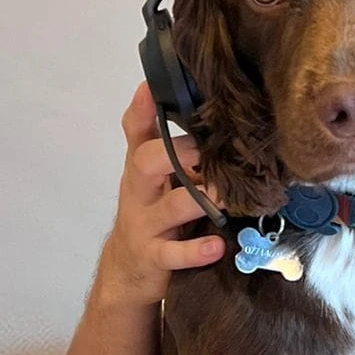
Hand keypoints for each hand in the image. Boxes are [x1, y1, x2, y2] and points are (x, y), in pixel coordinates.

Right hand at [95, 82, 226, 308]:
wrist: (128, 268)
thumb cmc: (151, 211)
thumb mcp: (154, 176)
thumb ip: (169, 143)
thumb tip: (188, 97)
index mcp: (142, 167)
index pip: (136, 131)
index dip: (142, 108)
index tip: (152, 86)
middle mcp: (140, 191)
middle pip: (146, 162)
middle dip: (177, 152)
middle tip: (209, 148)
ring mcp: (146, 224)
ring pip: (171, 207)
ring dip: (200, 200)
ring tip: (226, 195)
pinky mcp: (154, 256)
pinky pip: (173, 254)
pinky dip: (195, 251)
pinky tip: (216, 246)